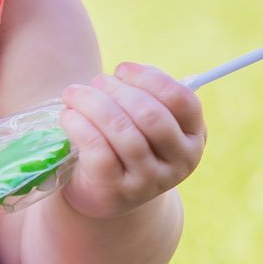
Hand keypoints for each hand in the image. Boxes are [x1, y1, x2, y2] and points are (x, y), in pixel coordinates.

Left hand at [56, 63, 206, 220]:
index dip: (149, 78)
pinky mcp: (117, 191)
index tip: (122, 70)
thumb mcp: (146, 122)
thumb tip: (122, 74)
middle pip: (150, 114)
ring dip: (93, 104)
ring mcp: (149, 181)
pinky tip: (68, 116)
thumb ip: (144, 95)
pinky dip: (79, 126)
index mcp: (193, 136)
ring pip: (123, 132)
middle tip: (95, 82)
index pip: (181, 99)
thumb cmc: (126, 145)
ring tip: (74, 94)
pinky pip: (99, 151)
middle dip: (117, 90)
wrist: (106, 193)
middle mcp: (178, 162)